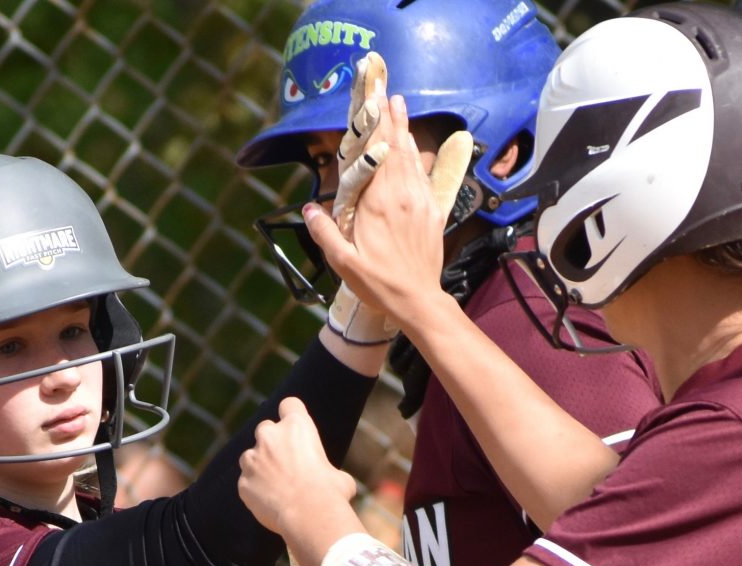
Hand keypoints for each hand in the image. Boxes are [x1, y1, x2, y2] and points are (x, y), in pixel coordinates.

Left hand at [237, 397, 358, 556]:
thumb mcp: (339, 475)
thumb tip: (331, 481)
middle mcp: (270, 436)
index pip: (289, 405)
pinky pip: (247, 483)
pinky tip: (271, 504)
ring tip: (276, 487)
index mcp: (297, 426)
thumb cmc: (330, 493)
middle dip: (272, 443)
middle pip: (265, 429)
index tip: (293, 428)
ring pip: (250, 456)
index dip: (290, 414)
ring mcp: (252, 458)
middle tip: (285, 464)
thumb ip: (326, 470)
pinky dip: (255, 491)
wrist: (310, 515)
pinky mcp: (243, 481)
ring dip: (260, 466)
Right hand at [307, 100, 472, 339]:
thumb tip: (308, 209)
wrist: (418, 302)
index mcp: (377, 203)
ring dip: (403, 129)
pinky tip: (413, 145)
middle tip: (385, 87)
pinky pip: (424, 176)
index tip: (371, 96)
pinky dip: (417, 155)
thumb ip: (324, 232)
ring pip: (411, 157)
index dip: (373, 123)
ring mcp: (420, 202)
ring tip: (399, 103)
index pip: (374, 153)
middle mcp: (401, 195)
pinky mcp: (433, 213)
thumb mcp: (343, 263)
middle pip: (394, 146)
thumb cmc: (379, 284)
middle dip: (389, 114)